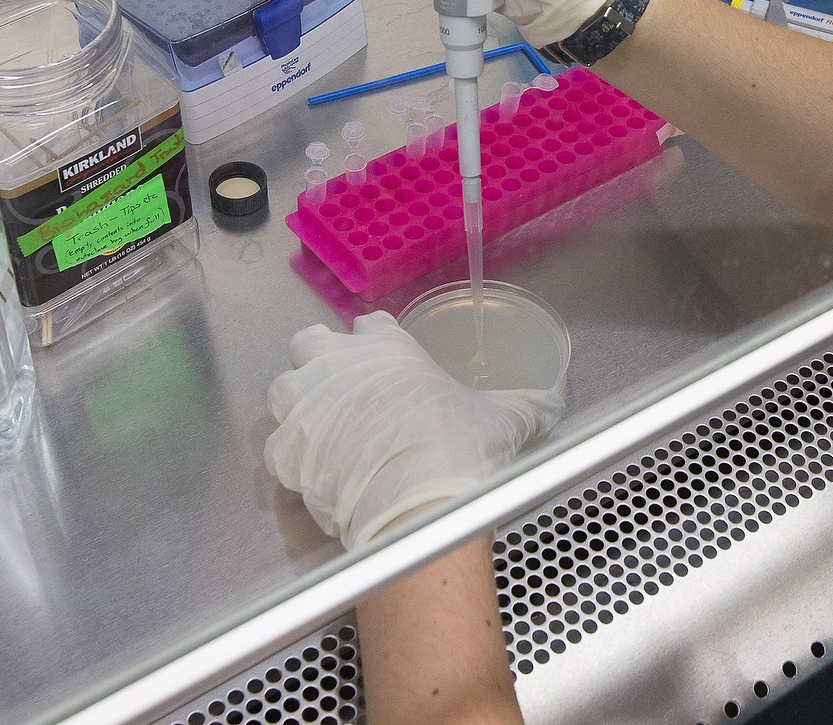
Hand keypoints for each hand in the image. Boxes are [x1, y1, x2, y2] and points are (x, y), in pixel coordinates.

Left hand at [264, 311, 562, 546]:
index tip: (389, 364)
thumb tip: (553, 403)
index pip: (369, 324)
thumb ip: (524, 404)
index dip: (378, 342)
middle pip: (312, 343)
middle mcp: (334, 365)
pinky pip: (279, 447)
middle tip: (349, 392)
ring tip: (328, 432)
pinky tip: (318, 474)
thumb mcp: (502, 418)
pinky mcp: (283, 453)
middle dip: (324, 362)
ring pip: (285, 390)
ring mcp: (303, 407)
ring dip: (301, 405)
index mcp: (382, 344)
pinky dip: (295, 458)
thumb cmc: (457, 450)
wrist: (413, 508)